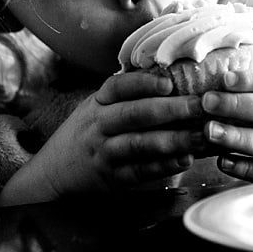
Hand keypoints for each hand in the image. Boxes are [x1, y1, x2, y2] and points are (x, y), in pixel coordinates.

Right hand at [11, 72, 205, 199]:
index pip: (118, 86)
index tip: (169, 81)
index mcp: (97, 103)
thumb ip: (126, 95)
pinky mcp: (110, 178)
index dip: (144, 83)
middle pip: (135, 114)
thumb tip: (171, 73)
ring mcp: (104, 152)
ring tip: (200, 135)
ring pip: (139, 144)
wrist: (51, 173)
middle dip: (171, 109)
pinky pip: (139, 171)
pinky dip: (163, 166)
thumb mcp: (97, 107)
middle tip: (201, 105)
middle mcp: (98, 125)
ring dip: (173, 139)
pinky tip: (185, 160)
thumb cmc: (86, 133)